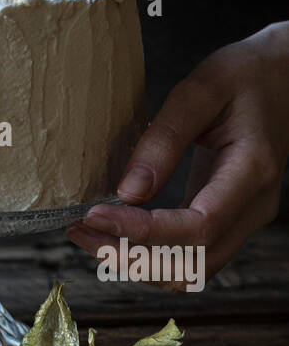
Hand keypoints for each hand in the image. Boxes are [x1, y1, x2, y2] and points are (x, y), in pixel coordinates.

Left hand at [67, 22, 288, 286]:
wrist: (282, 78)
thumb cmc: (243, 75)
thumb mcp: (201, 90)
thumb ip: (165, 138)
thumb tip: (128, 192)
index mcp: (253, 171)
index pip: (198, 227)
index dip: (143, 232)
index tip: (93, 217)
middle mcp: (255, 207)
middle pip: (192, 263)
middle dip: (131, 256)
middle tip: (78, 229)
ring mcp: (246, 219)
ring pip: (191, 270)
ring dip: (137, 263)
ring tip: (89, 236)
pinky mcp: (230, 220)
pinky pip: (190, 256)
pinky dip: (151, 255)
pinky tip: (115, 234)